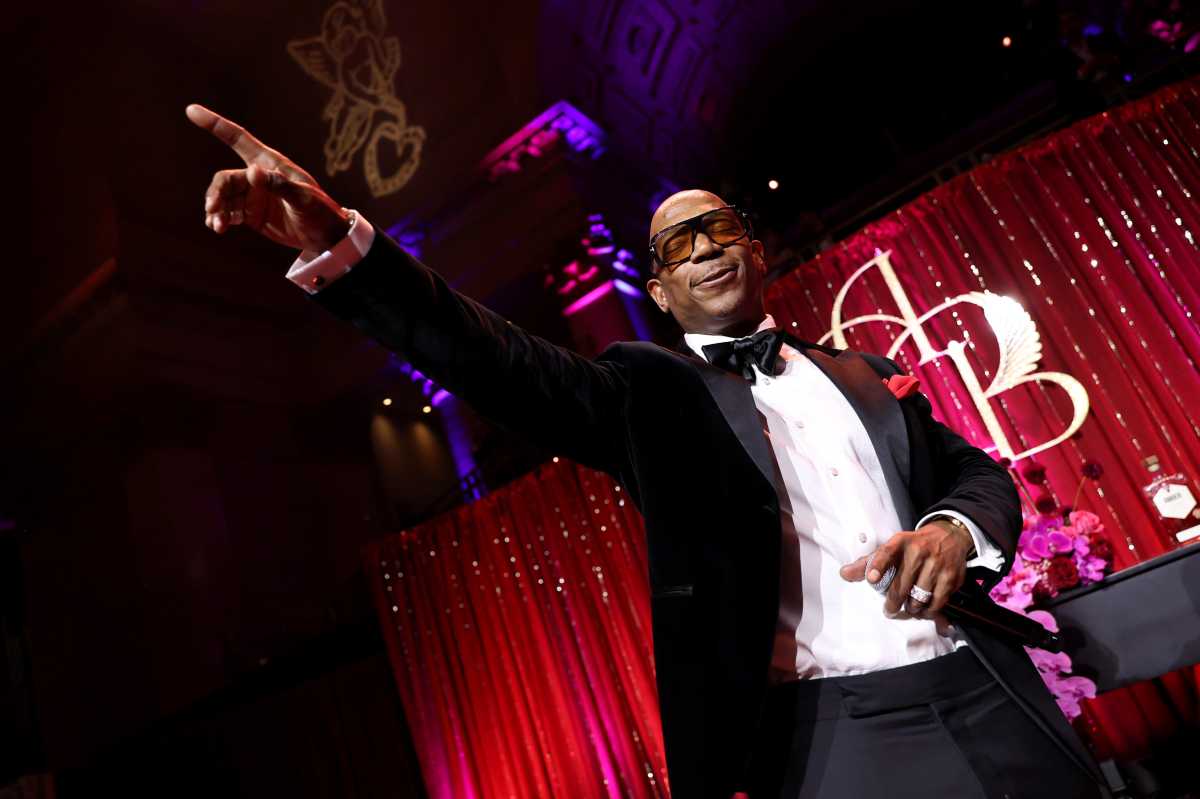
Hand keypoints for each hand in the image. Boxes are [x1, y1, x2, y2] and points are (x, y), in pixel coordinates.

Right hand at [186, 104, 349, 251]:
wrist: (326, 236)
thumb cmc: (320, 211)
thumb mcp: (304, 198)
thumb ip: (278, 185)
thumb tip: (252, 172)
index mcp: (270, 164)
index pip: (237, 139)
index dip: (215, 124)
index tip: (191, 110)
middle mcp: (257, 177)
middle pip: (225, 179)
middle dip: (216, 193)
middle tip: (213, 209)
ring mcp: (253, 196)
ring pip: (223, 198)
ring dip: (216, 209)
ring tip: (217, 226)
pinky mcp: (251, 215)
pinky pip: (228, 213)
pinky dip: (219, 219)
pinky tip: (218, 227)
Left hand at [839, 520, 972, 618]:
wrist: (949, 536)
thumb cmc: (913, 546)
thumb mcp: (891, 548)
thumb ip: (868, 562)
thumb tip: (844, 574)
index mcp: (900, 542)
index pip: (886, 552)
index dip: (878, 565)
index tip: (871, 578)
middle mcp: (919, 551)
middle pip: (902, 585)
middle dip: (893, 603)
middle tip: (889, 610)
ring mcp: (936, 564)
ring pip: (919, 597)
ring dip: (912, 608)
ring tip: (908, 607)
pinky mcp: (951, 577)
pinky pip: (937, 603)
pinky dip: (929, 611)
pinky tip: (923, 610)